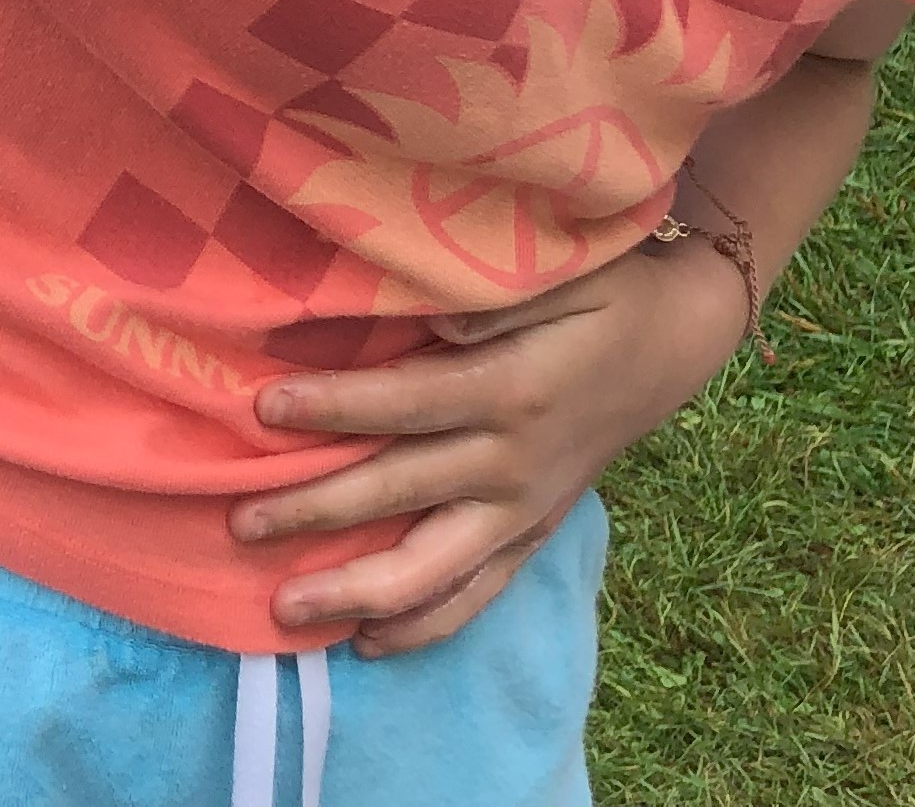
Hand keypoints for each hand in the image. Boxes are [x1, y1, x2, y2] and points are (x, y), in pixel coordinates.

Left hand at [232, 238, 747, 653]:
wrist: (674, 342)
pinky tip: (368, 642)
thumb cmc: (602, 290)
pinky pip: (479, 592)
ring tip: (285, 609)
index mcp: (512, 391)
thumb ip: (499, 295)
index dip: (335, 405)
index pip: (405, 404)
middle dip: (316, 510)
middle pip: (400, 492)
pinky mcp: (533, 531)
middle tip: (240, 525)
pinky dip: (427, 623)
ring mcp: (523, 508)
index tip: (264, 408)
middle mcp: (513, 463)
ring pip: (435, 568)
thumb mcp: (563, 272)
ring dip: (358, 592)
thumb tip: (438, 317)